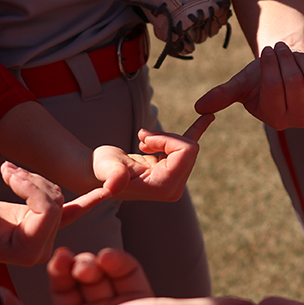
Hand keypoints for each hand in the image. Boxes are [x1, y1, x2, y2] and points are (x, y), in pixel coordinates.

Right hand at [0, 163, 109, 266]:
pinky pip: (72, 211)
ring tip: (8, 173)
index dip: (33, 188)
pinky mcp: (44, 225)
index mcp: (29, 253)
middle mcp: (42, 249)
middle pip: (56, 202)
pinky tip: (107, 190)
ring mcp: (46, 237)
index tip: (8, 173)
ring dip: (34, 179)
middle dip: (33, 181)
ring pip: (56, 195)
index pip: (49, 211)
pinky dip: (89, 200)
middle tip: (7, 170)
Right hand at [90, 114, 209, 201]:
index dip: (166, 138)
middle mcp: (173, 187)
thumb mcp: (106, 167)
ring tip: (142, 141)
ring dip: (164, 137)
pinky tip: (208, 117)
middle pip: (190, 148)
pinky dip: (197, 130)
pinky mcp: (171, 171)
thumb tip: (114, 184)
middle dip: (166, 137)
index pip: (187, 151)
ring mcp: (174, 180)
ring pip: (187, 145)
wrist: (95, 171)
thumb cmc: (100, 168)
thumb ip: (114, 175)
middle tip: (141, 138)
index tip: (143, 139)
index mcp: (165, 187)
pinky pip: (189, 146)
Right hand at [195, 42, 303, 129]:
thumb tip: (198, 107)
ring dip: (300, 56)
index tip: (266, 53)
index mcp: (276, 118)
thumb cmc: (259, 76)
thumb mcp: (242, 84)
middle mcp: (300, 116)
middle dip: (284, 59)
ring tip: (289, 50)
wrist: (281, 65)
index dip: (269, 67)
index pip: (275, 89)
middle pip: (295, 82)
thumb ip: (223, 95)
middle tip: (278, 48)